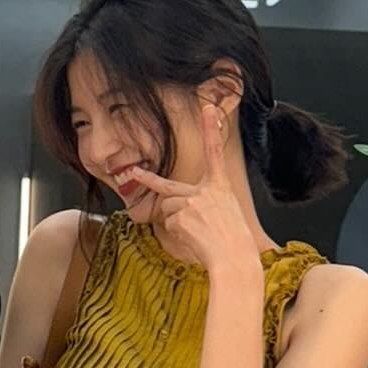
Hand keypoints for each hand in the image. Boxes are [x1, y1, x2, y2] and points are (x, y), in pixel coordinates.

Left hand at [127, 102, 258, 272]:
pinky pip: (169, 225)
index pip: (215, 153)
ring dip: (174, 222)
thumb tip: (179, 211)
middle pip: (168, 186)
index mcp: (221, 187)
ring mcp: (191, 202)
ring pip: (167, 210)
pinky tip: (194, 241)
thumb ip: (204, 205)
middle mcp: (205, 191)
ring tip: (196, 235)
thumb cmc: (235, 242)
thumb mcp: (226, 215)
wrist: (235, 258)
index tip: (208, 109)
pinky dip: (178, 234)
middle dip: (146, 179)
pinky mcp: (180, 217)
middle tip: (132, 172)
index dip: (210, 129)